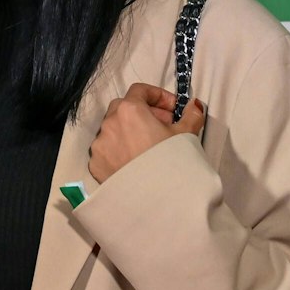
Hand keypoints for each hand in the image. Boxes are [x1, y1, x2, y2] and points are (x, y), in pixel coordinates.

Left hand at [87, 83, 205, 181]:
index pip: (140, 90)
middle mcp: (109, 123)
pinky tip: (136, 163)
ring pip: (113, 129)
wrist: (156, 200)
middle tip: (163, 126)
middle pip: (123, 108)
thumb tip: (195, 106)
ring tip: (149, 147)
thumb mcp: (187, 136)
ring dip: (129, 132)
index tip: (173, 109)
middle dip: (143, 112)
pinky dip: (119, 150)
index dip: (158, 96)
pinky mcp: (95, 164)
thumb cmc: (172, 162)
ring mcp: (99, 145)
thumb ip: (191, 115)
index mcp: (129, 110)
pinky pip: (107, 150)